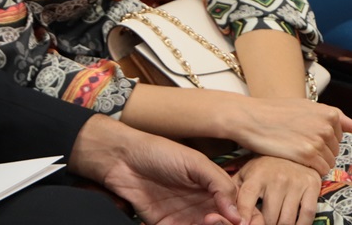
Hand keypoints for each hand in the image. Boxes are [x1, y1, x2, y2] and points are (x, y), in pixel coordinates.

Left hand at [70, 115, 241, 224]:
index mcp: (216, 190)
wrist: (121, 158)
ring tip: (206, 220)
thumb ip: (219, 184)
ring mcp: (188, 218)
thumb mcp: (194, 161)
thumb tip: (238, 215)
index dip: (248, 218)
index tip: (243, 221)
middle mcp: (205, 206)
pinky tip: (193, 223)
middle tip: (216, 219)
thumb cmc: (158, 152)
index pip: (243, 211)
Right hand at [233, 97, 349, 176]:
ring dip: (314, 161)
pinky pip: (320, 170)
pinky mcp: (308, 154)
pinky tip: (293, 158)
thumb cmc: (271, 111)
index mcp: (328, 113)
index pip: (340, 136)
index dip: (322, 139)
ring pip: (328, 162)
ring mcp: (318, 140)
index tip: (308, 138)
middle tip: (296, 143)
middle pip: (335, 150)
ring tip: (293, 150)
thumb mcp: (303, 106)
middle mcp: (326, 126)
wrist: (247, 117)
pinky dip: (309, 169)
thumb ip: (329, 116)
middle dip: (319, 151)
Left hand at [234, 156, 318, 224]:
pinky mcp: (312, 187)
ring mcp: (295, 183)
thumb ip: (236, 188)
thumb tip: (225, 206)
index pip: (247, 197)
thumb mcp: (247, 173)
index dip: (244, 213)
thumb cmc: (265, 167)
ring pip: (288, 219)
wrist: (293, 151)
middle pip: (270, 215)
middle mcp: (276, 179)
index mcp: (257, 175)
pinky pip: (307, 215)